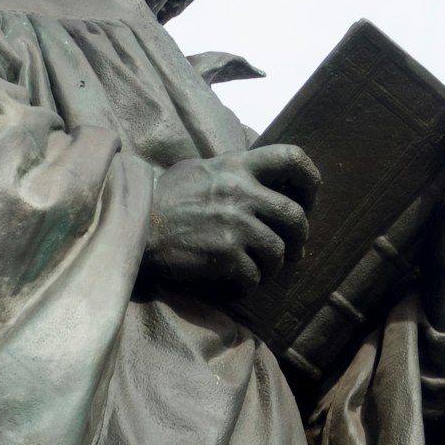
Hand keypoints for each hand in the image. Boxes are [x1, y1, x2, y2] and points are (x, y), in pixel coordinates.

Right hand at [143, 145, 319, 295]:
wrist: (134, 226)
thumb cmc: (163, 198)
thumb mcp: (199, 170)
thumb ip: (232, 171)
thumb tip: (262, 180)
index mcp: (236, 166)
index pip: (292, 158)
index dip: (310, 180)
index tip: (307, 200)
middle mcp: (241, 192)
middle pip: (295, 216)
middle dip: (299, 238)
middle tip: (292, 251)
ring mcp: (234, 224)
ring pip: (278, 252)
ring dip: (271, 267)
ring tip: (256, 271)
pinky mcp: (224, 254)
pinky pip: (254, 276)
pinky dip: (246, 286)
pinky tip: (233, 284)